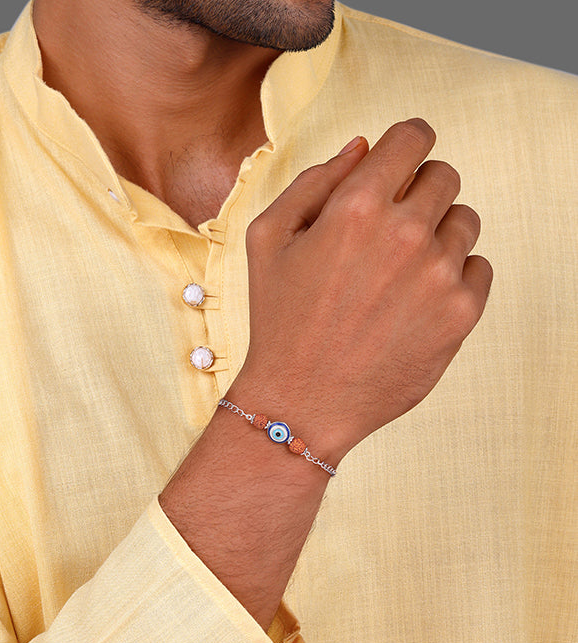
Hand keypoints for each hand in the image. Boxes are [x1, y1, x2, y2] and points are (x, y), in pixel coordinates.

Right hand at [229, 118, 492, 463]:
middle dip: (417, 190)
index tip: (401, 159)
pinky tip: (414, 300)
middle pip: (444, 175)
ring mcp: (440, 275)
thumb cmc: (279, 319)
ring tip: (397, 271)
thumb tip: (362, 145)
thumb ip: (314, 181)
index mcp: (356, 207)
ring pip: (465, 220)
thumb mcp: (268, 238)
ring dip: (436, 233)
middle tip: (388, 229)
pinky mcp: (461, 313)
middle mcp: (406, 233)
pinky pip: (478, 267)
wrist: (302, 401)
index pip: (412, 136)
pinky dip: (452, 275)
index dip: (406, 143)